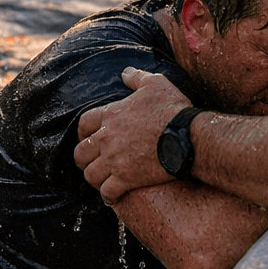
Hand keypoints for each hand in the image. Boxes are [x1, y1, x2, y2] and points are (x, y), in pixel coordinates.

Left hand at [75, 67, 194, 201]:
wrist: (187, 136)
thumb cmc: (171, 109)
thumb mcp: (155, 83)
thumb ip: (136, 77)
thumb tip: (125, 72)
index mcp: (111, 115)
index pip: (83, 124)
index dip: (83, 133)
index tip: (89, 138)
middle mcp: (107, 139)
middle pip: (80, 153)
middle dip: (83, 159)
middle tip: (91, 162)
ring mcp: (115, 160)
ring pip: (90, 175)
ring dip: (94, 178)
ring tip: (101, 180)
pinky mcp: (126, 178)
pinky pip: (108, 192)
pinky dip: (108, 196)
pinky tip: (112, 196)